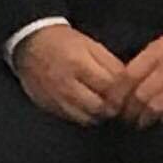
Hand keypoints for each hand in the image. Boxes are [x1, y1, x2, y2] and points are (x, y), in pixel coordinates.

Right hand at [13, 22, 130, 124]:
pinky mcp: (49, 106)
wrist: (31, 44)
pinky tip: (91, 108)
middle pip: (100, 106)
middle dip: (114, 106)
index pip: (110, 86)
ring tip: (106, 105)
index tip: (131, 92)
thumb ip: (110, 63)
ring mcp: (56, 98)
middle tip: (121, 102)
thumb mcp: (91, 45)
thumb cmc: (64, 42)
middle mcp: (67, 84)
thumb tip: (128, 82)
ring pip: (88, 117)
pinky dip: (86, 117)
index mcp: (79, 64)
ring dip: (101, 114)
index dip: (124, 91)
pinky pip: (74, 119)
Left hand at [113, 22, 162, 125]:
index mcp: (159, 50)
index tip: (112, 105)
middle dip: (129, 111)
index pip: (128, 76)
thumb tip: (124, 82)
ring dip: (144, 118)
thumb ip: (147, 60)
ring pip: (156, 106)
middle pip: (140, 95)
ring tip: (141, 123)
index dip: (116, 94)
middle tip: (125, 118)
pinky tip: (162, 120)